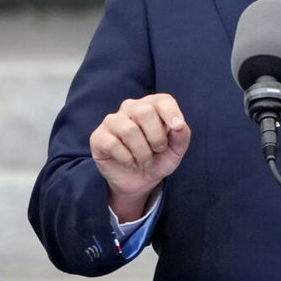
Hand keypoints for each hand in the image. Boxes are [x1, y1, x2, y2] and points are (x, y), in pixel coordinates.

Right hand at [90, 93, 190, 220]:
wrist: (139, 181)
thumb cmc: (158, 159)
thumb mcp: (176, 150)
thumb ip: (182, 135)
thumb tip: (179, 125)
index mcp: (152, 105)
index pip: (162, 100)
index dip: (171, 113)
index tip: (177, 128)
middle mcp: (131, 108)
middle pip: (145, 111)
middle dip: (156, 137)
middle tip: (158, 150)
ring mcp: (112, 121)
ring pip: (129, 130)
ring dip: (142, 152)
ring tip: (144, 161)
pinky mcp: (99, 137)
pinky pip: (113, 144)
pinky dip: (127, 159)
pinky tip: (130, 162)